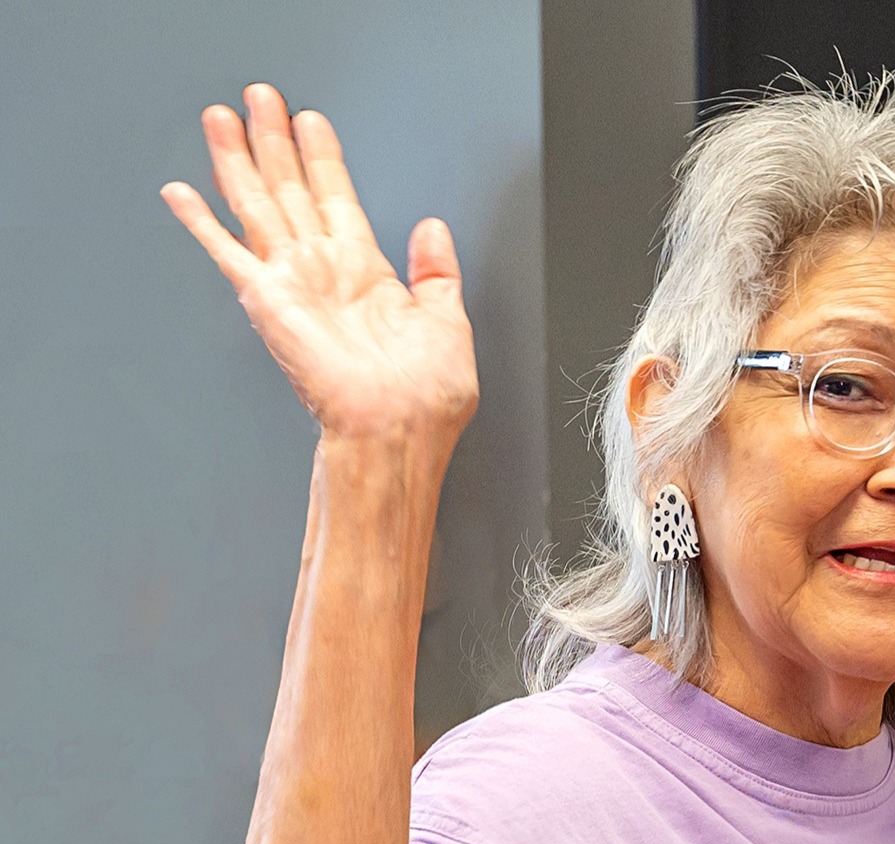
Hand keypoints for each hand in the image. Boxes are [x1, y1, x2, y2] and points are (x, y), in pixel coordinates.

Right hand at [161, 84, 477, 450]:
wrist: (399, 428)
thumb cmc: (426, 396)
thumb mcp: (448, 321)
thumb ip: (437, 272)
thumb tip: (433, 229)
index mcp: (367, 277)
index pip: (338, 200)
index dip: (323, 158)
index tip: (311, 124)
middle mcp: (326, 274)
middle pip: (292, 190)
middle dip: (274, 142)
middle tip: (260, 97)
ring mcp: (294, 283)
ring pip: (258, 204)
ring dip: (238, 159)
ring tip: (221, 117)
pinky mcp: (268, 300)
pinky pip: (226, 252)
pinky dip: (201, 223)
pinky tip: (180, 194)